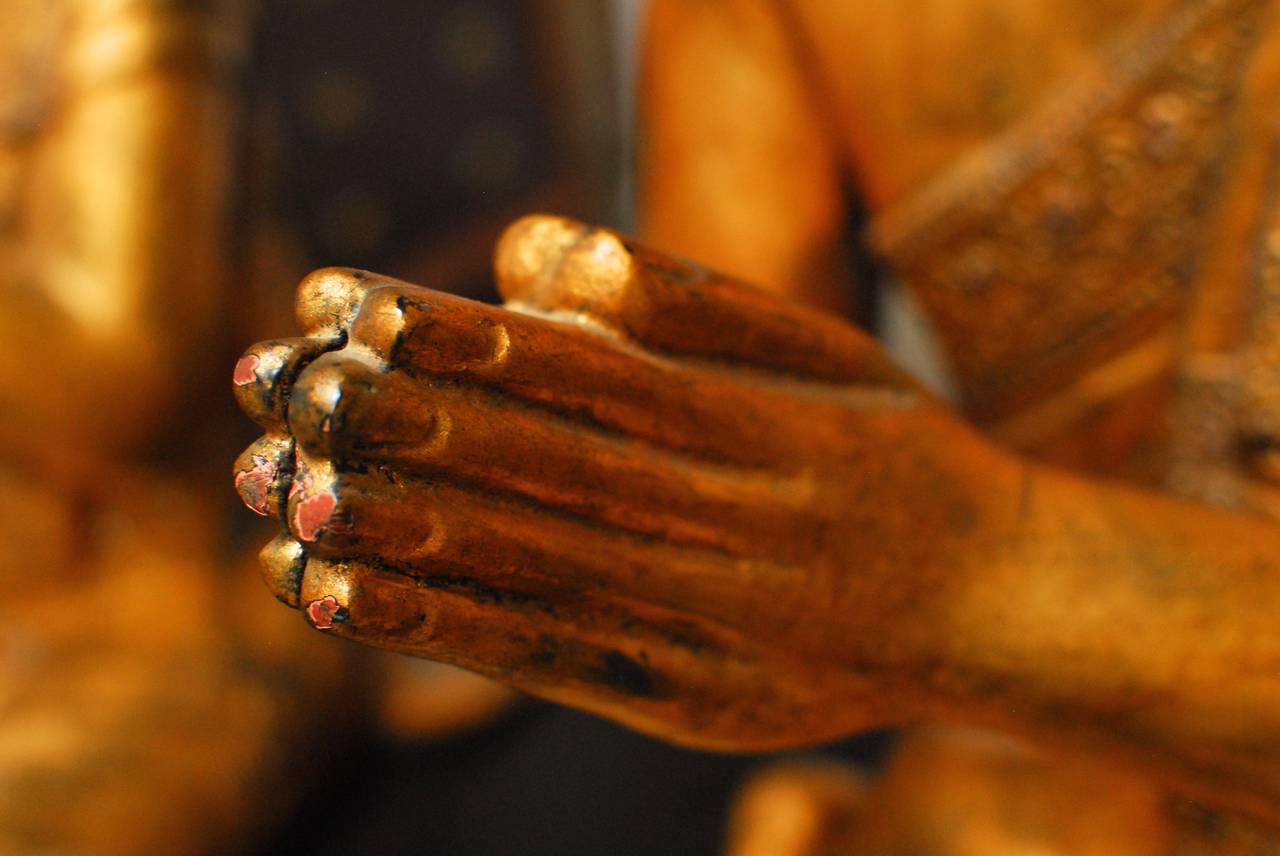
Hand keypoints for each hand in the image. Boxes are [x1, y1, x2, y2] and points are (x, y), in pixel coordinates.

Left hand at [233, 215, 1023, 748]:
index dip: (458, 335)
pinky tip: (337, 592)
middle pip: (536, 464)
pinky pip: (543, 657)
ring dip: (393, 528)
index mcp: (760, 426)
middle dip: (397, 422)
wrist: (994, 607)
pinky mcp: (683, 698)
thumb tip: (533, 245)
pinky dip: (432, 627)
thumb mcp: (826, 352)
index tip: (349, 302)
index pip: (582, 369)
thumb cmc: (894, 458)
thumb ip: (686, 297)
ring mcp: (706, 622)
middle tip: (280, 384)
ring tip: (280, 490)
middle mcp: (728, 526)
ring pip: (524, 565)